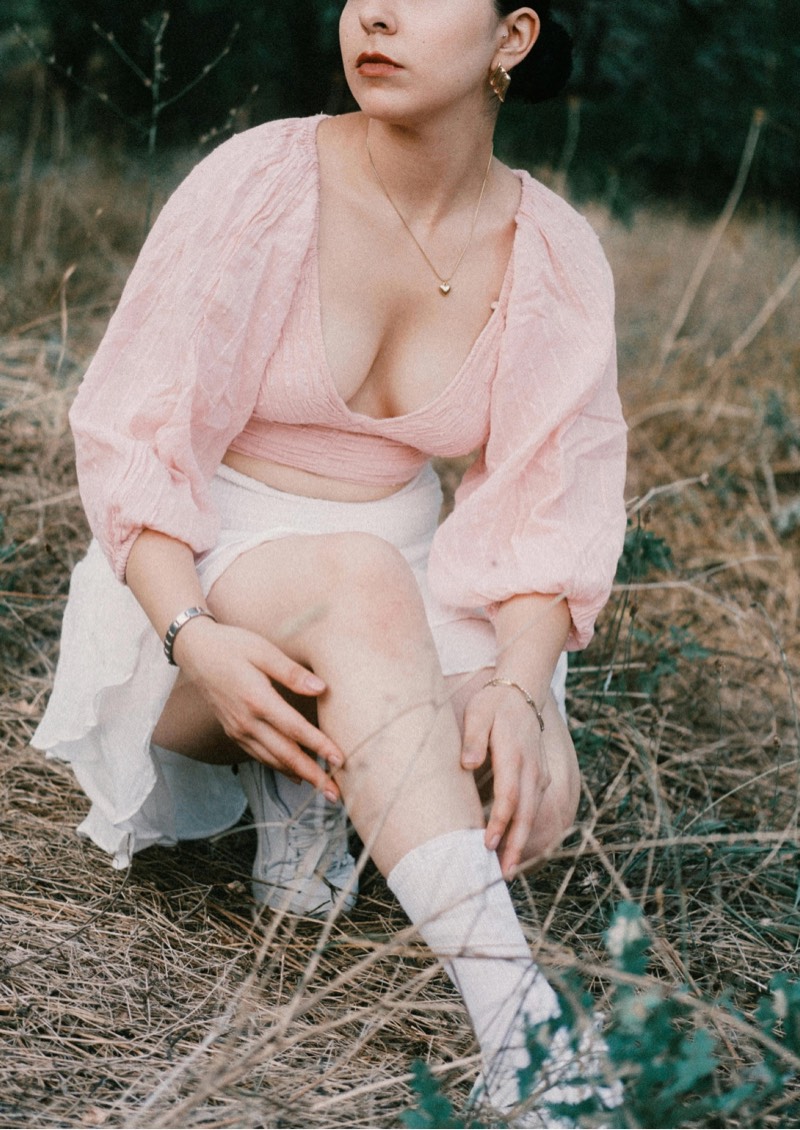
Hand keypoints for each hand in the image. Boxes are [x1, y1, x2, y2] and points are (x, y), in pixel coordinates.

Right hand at [173, 617, 344, 801]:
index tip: (340, 760)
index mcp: (257, 700)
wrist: (196, 651)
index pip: (294, 729)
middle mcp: (247, 721)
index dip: (318, 746)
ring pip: (272, 759)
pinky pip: (259, 755)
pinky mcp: (233, 731)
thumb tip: (321, 688)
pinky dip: (279, 768)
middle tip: (336, 793)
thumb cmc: (232, 645)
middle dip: (313, 775)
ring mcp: (238, 729)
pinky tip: (294, 775)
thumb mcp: (263, 650)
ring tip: (323, 789)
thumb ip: (292, 672)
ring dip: (299, 776)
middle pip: (285, 754)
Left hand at [460, 682, 550, 875]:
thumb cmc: (493, 705)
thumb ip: (473, 738)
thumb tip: (467, 764)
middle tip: (502, 875)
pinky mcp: (539, 777)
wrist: (521, 692)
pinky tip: (513, 847)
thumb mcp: (478, 714)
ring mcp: (538, 773)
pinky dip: (525, 829)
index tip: (486, 844)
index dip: (499, 823)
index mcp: (514, 754)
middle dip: (515, 845)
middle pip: (526, 813)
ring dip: (522, 843)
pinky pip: (533, 807)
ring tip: (507, 870)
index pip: (509, 796)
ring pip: (532, 814)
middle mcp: (531, 768)